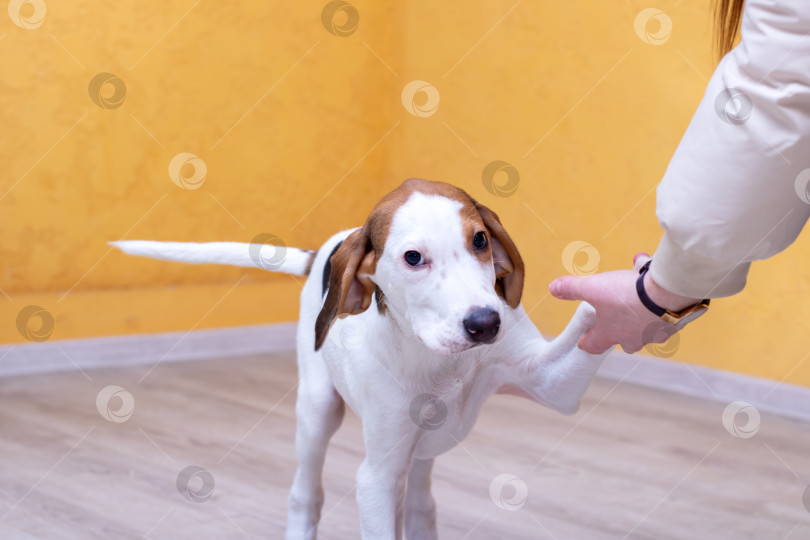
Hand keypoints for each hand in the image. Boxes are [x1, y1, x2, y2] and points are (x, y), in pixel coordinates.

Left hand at [548, 253, 701, 353]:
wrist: (668, 294)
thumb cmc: (626, 295)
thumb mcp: (592, 288)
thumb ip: (572, 288)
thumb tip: (552, 288)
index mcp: (610, 333)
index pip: (594, 345)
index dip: (587, 342)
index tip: (583, 342)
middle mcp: (634, 338)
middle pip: (625, 342)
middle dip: (619, 333)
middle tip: (615, 321)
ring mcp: (656, 332)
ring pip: (646, 327)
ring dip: (641, 312)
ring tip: (639, 290)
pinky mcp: (675, 322)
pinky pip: (665, 310)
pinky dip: (660, 299)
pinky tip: (658, 282)